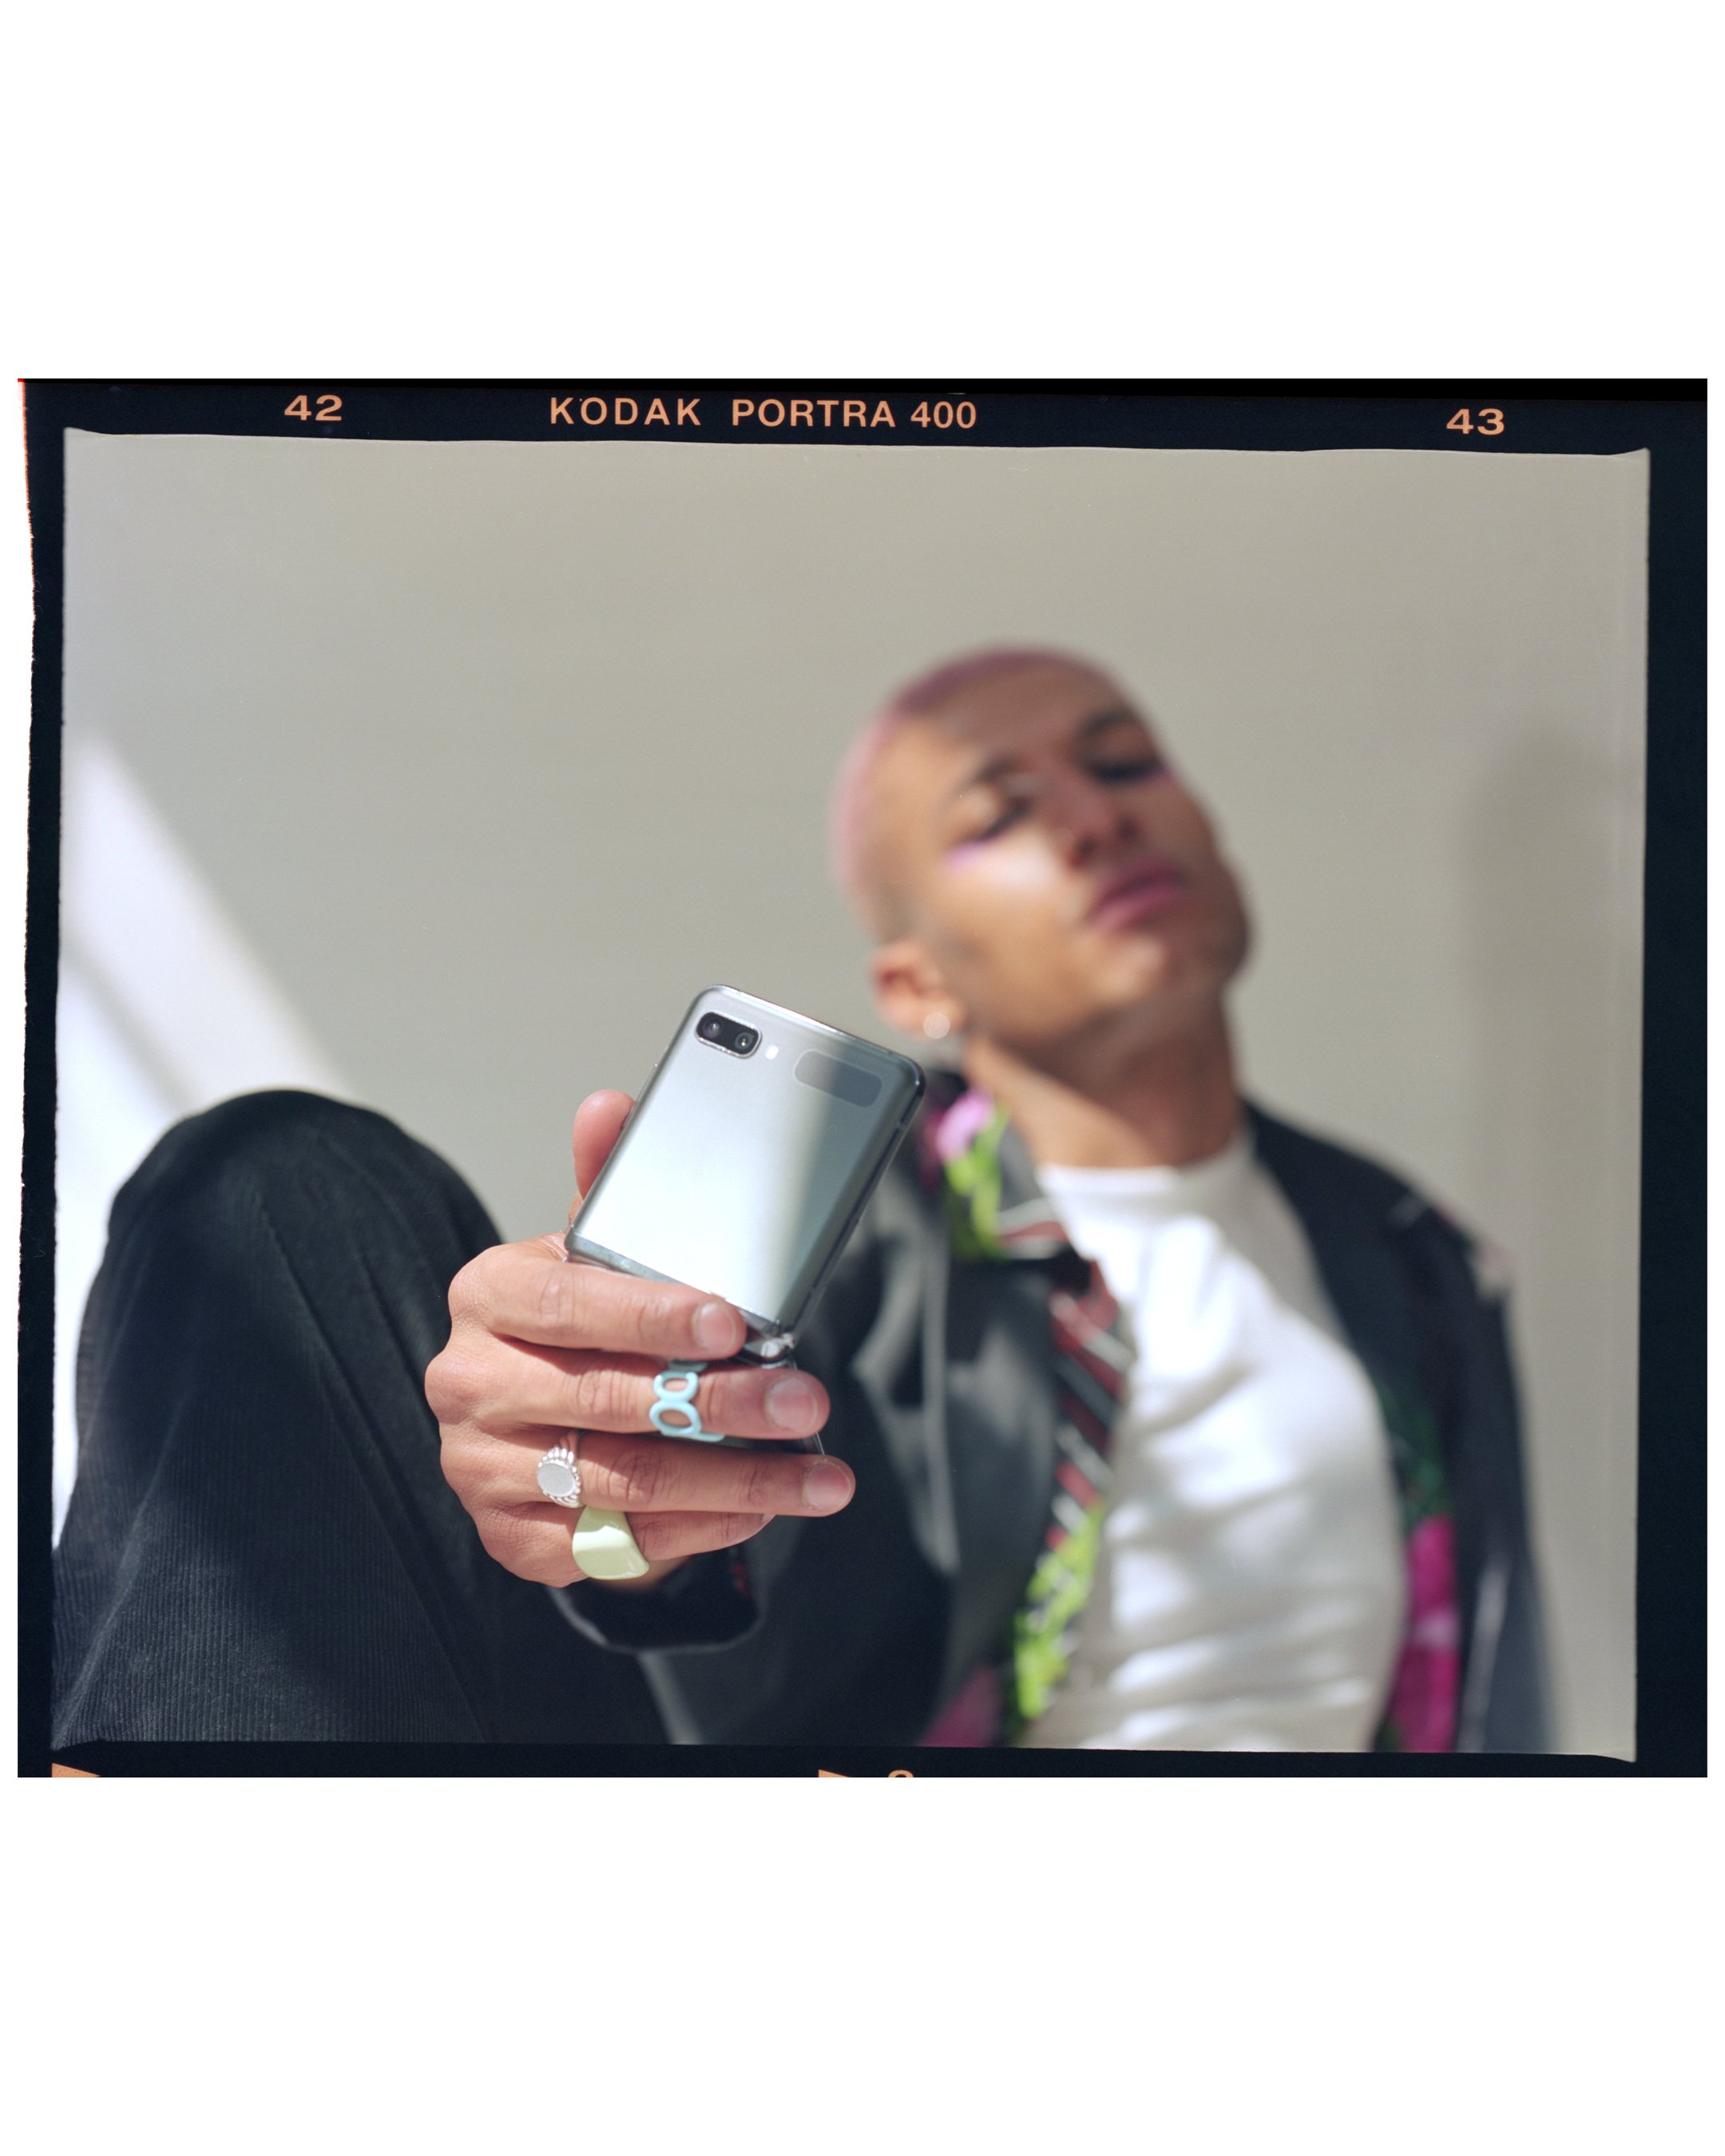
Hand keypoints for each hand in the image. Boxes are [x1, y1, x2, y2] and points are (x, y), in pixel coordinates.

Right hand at [426, 1089, 852, 1588]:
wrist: (535, 1423)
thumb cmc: (580, 1325)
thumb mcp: (591, 1254)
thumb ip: (610, 1186)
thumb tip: (609, 1105)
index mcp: (486, 1296)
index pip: (565, 1305)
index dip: (650, 1316)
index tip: (733, 1322)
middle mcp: (469, 1385)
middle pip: (605, 1401)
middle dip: (721, 1404)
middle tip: (807, 1401)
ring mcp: (483, 1470)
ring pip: (623, 1480)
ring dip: (736, 1481)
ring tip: (821, 1476)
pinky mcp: (514, 1540)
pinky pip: (618, 1543)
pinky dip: (700, 1529)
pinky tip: (763, 1510)